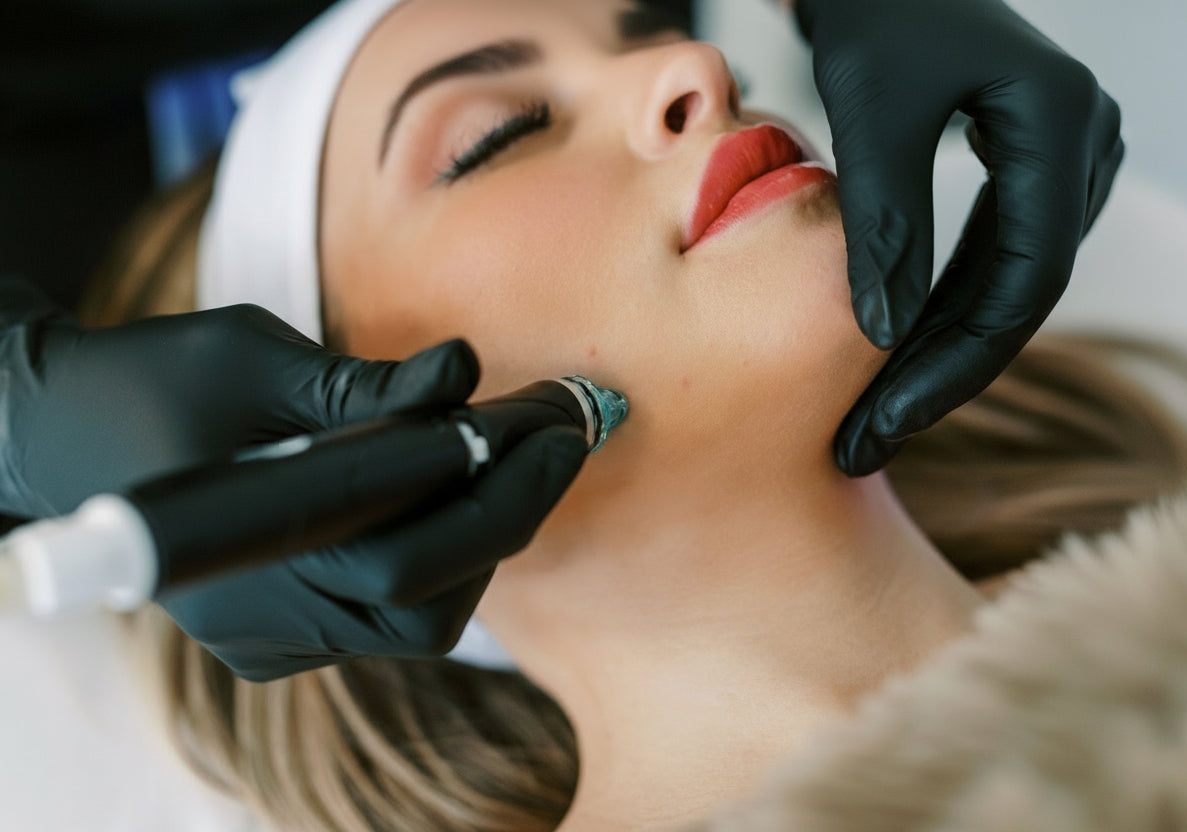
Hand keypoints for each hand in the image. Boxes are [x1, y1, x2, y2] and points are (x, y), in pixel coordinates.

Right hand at [0, 278, 585, 677]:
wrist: (64, 436)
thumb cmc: (151, 380)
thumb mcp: (254, 357)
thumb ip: (365, 385)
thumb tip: (464, 372)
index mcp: (245, 549)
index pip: (405, 543)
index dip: (500, 483)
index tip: (560, 423)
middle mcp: (259, 617)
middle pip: (424, 603)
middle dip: (504, 520)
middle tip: (552, 441)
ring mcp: (268, 639)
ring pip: (416, 620)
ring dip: (477, 540)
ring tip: (511, 459)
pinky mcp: (276, 641)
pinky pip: (384, 618)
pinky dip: (432, 558)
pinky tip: (448, 495)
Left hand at [794, 0, 1123, 474]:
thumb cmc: (869, 13)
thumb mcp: (868, 113)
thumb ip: (883, 222)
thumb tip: (883, 338)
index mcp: (1060, 123)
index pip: (1022, 280)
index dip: (953, 364)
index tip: (883, 422)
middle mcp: (1079, 142)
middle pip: (1019, 293)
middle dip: (940, 373)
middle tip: (867, 441)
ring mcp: (1059, 156)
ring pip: (1005, 284)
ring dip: (939, 351)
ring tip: (870, 417)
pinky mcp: (1026, 164)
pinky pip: (992, 257)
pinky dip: (941, 307)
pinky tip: (891, 358)